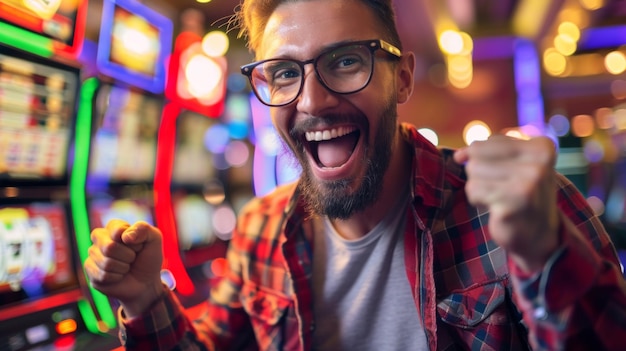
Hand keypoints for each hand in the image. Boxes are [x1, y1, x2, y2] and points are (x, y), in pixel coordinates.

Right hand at [84, 219, 164, 317]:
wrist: (146, 282)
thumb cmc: (148, 258)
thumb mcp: (154, 239)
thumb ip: (143, 229)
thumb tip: (125, 236)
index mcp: (114, 227)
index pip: (117, 230)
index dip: (133, 242)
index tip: (139, 246)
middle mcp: (100, 238)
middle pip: (109, 247)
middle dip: (128, 256)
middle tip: (132, 258)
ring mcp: (93, 255)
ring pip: (106, 263)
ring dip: (123, 268)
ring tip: (126, 267)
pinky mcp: (91, 272)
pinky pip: (102, 276)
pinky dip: (117, 278)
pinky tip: (119, 276)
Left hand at [453, 135, 559, 271]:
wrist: (538, 235)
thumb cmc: (520, 193)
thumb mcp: (512, 162)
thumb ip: (485, 149)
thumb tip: (459, 156)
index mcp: (542, 147)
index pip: (486, 142)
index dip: (483, 160)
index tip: (507, 175)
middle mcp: (539, 163)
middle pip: (476, 154)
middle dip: (480, 172)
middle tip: (502, 188)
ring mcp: (528, 183)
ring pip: (473, 170)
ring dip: (479, 186)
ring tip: (500, 197)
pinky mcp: (512, 203)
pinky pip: (473, 189)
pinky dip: (478, 199)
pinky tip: (497, 208)